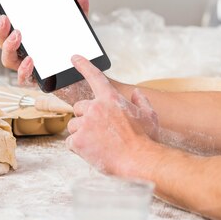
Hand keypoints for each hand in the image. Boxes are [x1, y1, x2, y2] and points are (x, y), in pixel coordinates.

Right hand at [0, 0, 89, 85]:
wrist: (85, 76)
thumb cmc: (74, 51)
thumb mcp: (76, 27)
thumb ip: (77, 8)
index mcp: (29, 39)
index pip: (10, 29)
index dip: (3, 22)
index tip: (4, 13)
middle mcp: (24, 52)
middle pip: (4, 42)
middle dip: (1, 31)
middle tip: (6, 20)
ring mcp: (28, 67)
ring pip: (8, 59)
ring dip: (9, 47)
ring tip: (16, 37)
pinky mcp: (36, 80)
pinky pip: (23, 78)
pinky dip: (24, 70)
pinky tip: (30, 61)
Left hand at [65, 55, 159, 176]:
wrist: (139, 162)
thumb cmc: (146, 140)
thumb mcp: (150, 116)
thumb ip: (142, 101)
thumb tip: (136, 93)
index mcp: (111, 99)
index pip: (94, 77)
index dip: (83, 65)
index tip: (74, 57)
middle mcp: (95, 108)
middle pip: (78, 108)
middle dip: (86, 118)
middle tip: (100, 132)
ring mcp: (85, 124)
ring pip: (73, 126)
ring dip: (82, 134)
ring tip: (99, 144)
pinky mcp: (78, 140)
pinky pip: (71, 142)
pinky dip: (78, 148)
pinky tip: (93, 152)